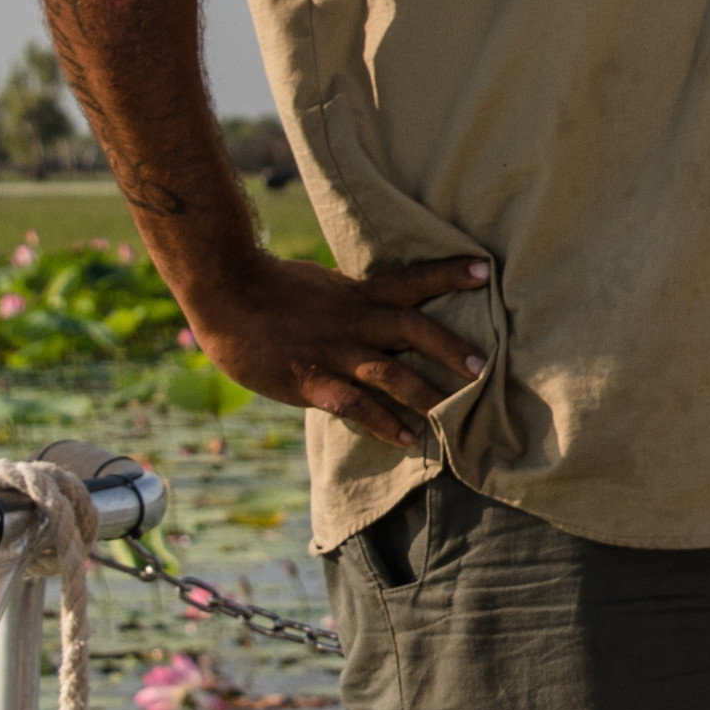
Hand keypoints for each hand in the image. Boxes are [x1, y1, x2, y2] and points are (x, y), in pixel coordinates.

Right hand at [177, 245, 495, 446]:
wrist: (224, 293)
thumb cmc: (271, 289)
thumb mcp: (323, 286)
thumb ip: (356, 299)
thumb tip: (387, 304)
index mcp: (357, 294)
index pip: (411, 280)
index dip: (447, 275)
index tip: (484, 270)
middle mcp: (353, 321)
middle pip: (412, 328)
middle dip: (450, 347)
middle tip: (485, 365)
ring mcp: (333, 352)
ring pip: (389, 371)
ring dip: (425, 391)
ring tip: (456, 409)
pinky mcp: (310, 381)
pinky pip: (353, 404)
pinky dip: (382, 422)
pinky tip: (405, 438)